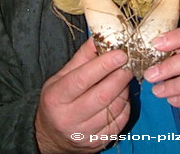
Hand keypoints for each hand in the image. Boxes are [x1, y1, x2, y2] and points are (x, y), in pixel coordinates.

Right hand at [35, 38, 132, 152]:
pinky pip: (120, 121)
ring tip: (123, 77)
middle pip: (102, 95)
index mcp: (56, 97)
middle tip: (128, 63)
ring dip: (124, 89)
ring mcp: (84, 134)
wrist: (50, 136)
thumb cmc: (58, 100)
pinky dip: (125, 105)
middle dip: (120, 76)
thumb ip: (82, 57)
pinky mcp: (98, 143)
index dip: (104, 65)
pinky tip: (121, 95)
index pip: (83, 79)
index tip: (121, 53)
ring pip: (114, 108)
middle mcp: (68, 118)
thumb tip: (99, 36)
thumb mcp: (62, 76)